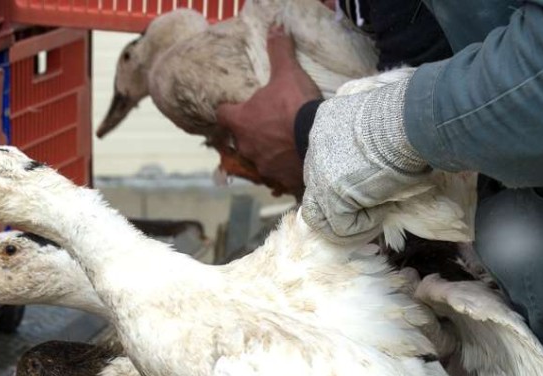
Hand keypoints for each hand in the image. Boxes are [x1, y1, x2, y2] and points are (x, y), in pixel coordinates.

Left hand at [216, 25, 321, 195]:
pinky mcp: (281, 180)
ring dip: (269, 151)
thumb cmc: (296, 106)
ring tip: (286, 144)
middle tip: (268, 123)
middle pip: (241, 138)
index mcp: (241, 121)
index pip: (223, 114)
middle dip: (252, 132)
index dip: (229, 109)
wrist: (320, 142)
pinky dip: (285, 168)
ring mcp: (263, 166)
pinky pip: (279, 175)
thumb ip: (278, 52)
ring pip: (260, 158)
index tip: (236, 107)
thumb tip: (275, 29)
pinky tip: (297, 161)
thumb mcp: (287, 73)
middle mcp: (246, 147)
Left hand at [300, 74, 431, 241]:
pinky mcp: (330, 196)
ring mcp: (319, 173)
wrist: (411, 122)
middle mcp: (316, 144)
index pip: (324, 158)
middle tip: (373, 205)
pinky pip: (341, 227)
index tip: (373, 182)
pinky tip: (385, 210)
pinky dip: (364, 227)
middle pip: (316, 186)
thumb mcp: (382, 122)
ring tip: (375, 219)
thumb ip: (371, 140)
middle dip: (341, 203)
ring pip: (318, 215)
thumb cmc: (410, 119)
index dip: (346, 178)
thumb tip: (380, 166)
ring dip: (347, 223)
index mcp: (327, 120)